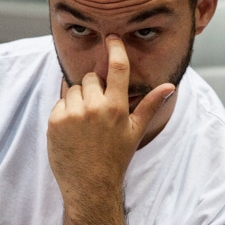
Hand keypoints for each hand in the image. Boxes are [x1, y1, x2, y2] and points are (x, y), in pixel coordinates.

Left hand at [47, 35, 173, 202]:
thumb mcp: (135, 131)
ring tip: (86, 123)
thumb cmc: (115, 159)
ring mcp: (72, 114)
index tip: (111, 38)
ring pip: (74, 88)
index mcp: (116, 107)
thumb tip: (170, 87)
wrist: (89, 186)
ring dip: (79, 98)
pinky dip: (65, 110)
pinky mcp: (54, 121)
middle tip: (99, 110)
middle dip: (95, 87)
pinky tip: (73, 129)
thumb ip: (150, 105)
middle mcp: (94, 107)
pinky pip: (60, 102)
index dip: (115, 48)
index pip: (117, 67)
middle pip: (91, 77)